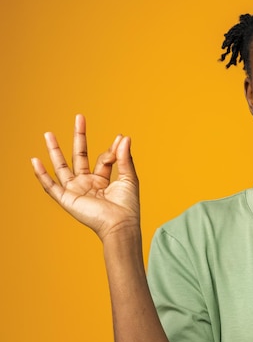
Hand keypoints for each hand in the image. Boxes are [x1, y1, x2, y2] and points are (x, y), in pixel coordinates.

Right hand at [32, 115, 139, 240]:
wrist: (120, 224)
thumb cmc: (127, 206)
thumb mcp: (128, 178)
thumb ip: (124, 158)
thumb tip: (124, 137)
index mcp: (103, 181)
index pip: (103, 159)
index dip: (111, 149)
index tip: (119, 139)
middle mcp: (88, 184)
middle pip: (79, 157)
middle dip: (79, 137)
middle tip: (79, 117)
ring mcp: (76, 191)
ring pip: (61, 167)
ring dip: (54, 150)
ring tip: (48, 134)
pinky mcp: (67, 199)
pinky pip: (50, 186)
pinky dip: (41, 174)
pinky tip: (35, 161)